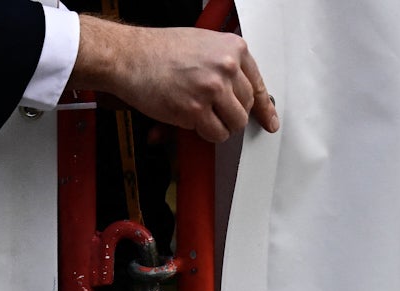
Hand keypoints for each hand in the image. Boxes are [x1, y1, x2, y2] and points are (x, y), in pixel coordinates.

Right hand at [70, 18, 280, 143]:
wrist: (130, 56)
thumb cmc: (159, 51)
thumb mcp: (202, 45)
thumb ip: (224, 65)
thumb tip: (238, 96)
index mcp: (233, 48)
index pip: (258, 85)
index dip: (264, 108)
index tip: (269, 121)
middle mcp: (227, 67)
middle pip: (246, 107)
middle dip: (231, 115)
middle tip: (212, 114)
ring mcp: (213, 88)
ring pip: (234, 124)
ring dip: (220, 127)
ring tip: (200, 117)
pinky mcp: (196, 110)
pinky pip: (215, 134)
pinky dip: (205, 134)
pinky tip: (190, 121)